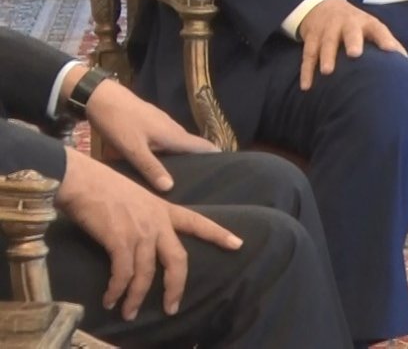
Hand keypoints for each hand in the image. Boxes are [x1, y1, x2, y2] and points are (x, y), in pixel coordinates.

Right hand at [55, 147, 240, 319]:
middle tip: (172, 308)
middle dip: (176, 287)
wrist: (83, 180)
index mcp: (164, 208)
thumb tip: (144, 238)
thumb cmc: (104, 186)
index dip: (219, 234)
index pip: (199, 222)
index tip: (238, 244)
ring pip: (147, 273)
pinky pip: (123, 274)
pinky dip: (117, 291)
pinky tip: (110, 300)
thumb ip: (147, 217)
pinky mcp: (120, 240)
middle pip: (178, 259)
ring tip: (128, 313)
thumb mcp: (138, 197)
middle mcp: (158, 221)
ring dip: (136, 297)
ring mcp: (140, 231)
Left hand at [76, 74, 217, 192]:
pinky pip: (168, 140)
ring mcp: (163, 124)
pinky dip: (170, 151)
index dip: (216, 157)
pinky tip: (160, 161)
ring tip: (183, 176)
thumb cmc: (119, 123)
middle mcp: (173, 129)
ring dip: (184, 157)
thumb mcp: (132, 149)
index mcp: (173, 135)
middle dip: (200, 162)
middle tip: (203, 182)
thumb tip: (170, 188)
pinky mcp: (152, 123)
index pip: (204, 146)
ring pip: (179, 143)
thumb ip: (150, 168)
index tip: (226, 172)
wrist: (103, 97)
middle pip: (193, 147)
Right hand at [297, 0, 406, 89]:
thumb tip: (406, 62)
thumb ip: (387, 42)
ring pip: (326, 43)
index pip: (378, 29)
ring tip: (327, 72)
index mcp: (366, 23)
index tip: (391, 51)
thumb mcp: (371, 28)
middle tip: (355, 54)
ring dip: (326, 57)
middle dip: (352, 41)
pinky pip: (308, 55)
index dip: (385, 39)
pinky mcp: (312, 39)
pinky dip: (306, 71)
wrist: (323, 6)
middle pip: (350, 31)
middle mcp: (346, 24)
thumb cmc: (355, 25)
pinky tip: (307, 86)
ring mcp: (327, 30)